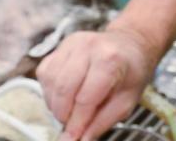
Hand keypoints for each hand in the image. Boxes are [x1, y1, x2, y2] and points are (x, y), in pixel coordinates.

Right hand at [37, 27, 158, 140]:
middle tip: (71, 126)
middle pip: (63, 89)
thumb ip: (102, 122)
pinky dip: (49, 90)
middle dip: (64, 114)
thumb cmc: (131, 72)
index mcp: (109, 60)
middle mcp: (87, 47)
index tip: (73, 138)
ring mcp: (71, 44)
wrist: (130, 44)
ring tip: (69, 111)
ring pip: (50, 80)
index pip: (85, 98)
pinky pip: (44, 72)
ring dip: (55, 103)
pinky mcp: (60, 46)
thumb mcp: (126, 101)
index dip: (77, 123)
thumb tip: (80, 140)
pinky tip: (62, 96)